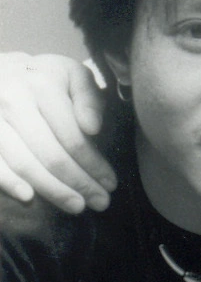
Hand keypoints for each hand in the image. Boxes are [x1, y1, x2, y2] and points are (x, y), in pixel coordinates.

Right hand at [0, 53, 116, 211]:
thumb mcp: (72, 75)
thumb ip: (88, 98)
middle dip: (79, 182)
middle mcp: (14, 100)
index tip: (110, 183)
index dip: (94, 164)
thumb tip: (93, 128)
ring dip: (52, 189)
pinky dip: (8, 182)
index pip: (73, 136)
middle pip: (51, 154)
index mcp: (42, 86)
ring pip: (23, 162)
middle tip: (100, 202)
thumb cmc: (43, 78)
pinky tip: (27, 198)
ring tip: (76, 206)